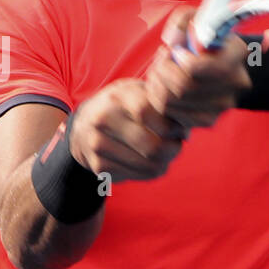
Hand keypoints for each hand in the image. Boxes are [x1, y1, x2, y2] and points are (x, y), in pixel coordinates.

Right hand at [68, 79, 186, 182]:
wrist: (82, 128)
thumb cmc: (120, 107)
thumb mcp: (135, 92)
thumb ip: (160, 102)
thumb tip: (186, 128)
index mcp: (116, 98)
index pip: (150, 114)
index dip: (172, 125)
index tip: (179, 128)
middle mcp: (103, 121)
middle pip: (153, 146)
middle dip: (174, 148)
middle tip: (177, 144)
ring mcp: (98, 146)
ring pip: (150, 165)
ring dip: (166, 162)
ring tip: (166, 153)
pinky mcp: (100, 167)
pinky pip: (140, 176)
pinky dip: (152, 171)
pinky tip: (150, 161)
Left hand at [147, 6, 252, 129]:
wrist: (212, 59)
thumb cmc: (200, 36)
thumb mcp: (194, 18)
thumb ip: (182, 20)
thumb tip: (172, 41)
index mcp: (237, 53)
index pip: (199, 67)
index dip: (179, 60)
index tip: (176, 51)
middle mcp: (236, 82)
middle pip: (183, 87)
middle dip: (162, 71)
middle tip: (160, 60)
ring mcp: (224, 105)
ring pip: (171, 102)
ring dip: (156, 84)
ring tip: (159, 71)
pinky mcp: (209, 120)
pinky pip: (171, 115)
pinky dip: (159, 101)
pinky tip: (163, 87)